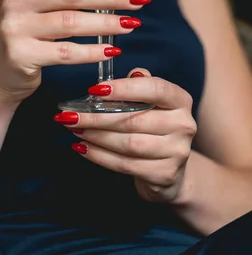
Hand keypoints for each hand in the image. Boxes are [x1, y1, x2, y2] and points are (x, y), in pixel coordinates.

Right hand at [0, 0, 148, 105]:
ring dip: (107, 23)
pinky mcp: (20, 55)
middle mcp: (14, 0)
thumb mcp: (34, 6)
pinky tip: (112, 50)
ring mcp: (14, 27)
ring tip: (132, 24)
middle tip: (139, 0)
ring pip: (72, 22)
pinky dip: (92, 52)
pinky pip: (65, 53)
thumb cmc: (23, 36)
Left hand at [55, 69, 196, 202]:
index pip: (155, 88)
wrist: (170, 170)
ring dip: (96, 136)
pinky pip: (125, 164)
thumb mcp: (150, 103)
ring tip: (75, 130)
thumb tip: (108, 81)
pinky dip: (99, 156)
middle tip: (71, 115)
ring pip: (129, 144)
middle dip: (98, 117)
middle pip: (136, 119)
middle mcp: (184, 125)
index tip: (95, 90)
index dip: (125, 88)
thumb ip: (136, 86)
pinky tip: (82, 147)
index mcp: (180, 100)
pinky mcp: (164, 174)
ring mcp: (177, 152)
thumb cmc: (153, 128)